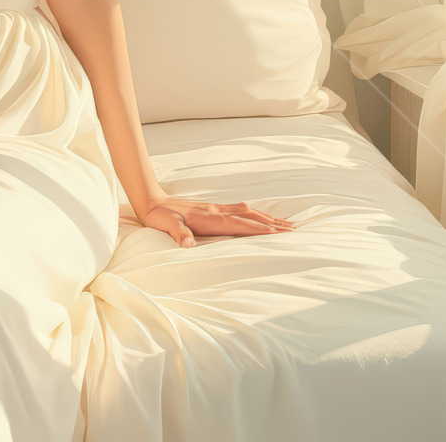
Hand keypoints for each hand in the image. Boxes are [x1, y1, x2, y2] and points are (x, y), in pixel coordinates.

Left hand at [137, 195, 295, 245]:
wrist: (151, 200)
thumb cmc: (159, 216)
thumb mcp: (165, 225)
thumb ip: (179, 234)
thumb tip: (189, 245)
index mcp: (209, 218)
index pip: (240, 225)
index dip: (260, 230)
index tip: (280, 234)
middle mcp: (216, 211)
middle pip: (250, 217)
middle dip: (272, 224)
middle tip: (294, 230)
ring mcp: (215, 208)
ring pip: (247, 212)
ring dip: (266, 218)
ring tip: (284, 224)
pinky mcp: (212, 208)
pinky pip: (239, 210)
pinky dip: (253, 214)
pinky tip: (257, 216)